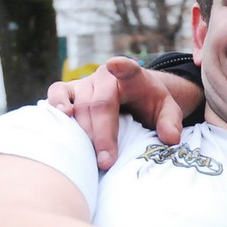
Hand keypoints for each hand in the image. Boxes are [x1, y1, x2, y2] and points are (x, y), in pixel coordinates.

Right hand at [46, 57, 190, 169]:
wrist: (134, 95)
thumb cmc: (150, 104)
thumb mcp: (167, 111)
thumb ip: (171, 122)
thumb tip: (170, 139)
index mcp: (133, 77)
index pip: (129, 70)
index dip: (122, 67)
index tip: (116, 64)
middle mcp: (106, 76)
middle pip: (101, 104)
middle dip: (103, 135)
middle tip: (107, 162)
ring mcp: (86, 82)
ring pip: (79, 104)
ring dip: (82, 131)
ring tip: (87, 154)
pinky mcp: (70, 89)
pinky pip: (57, 93)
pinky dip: (56, 105)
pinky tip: (60, 119)